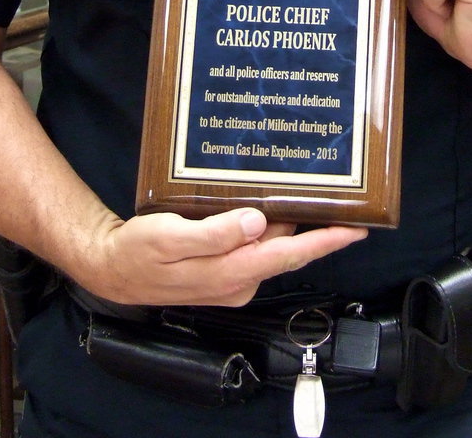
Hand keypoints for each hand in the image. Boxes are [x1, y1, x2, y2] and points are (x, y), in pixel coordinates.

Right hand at [78, 208, 365, 306]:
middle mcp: (239, 280)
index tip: (357, 228)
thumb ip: (215, 234)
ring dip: (286, 223)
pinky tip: (265, 205)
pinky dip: (264, 227)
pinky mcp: (223, 272)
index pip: (290, 255)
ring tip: (305, 191)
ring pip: (270, 245)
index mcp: (232, 272)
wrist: (114, 269)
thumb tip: (255, 222)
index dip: (326, 241)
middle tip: (337, 195)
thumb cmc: (140, 252)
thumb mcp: (171, 237)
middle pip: (286, 248)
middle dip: (315, 226)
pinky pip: (253, 247)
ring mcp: (232, 278)